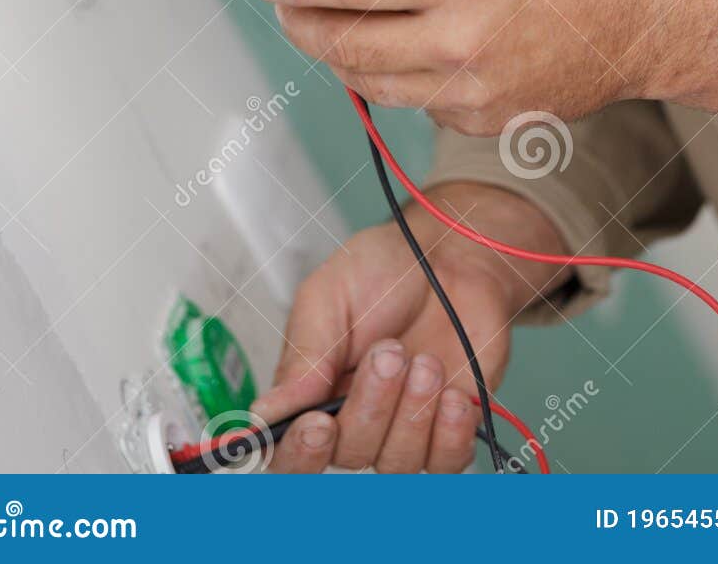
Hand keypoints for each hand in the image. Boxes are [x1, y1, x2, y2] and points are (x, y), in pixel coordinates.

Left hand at [251, 0, 651, 135]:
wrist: (639, 22)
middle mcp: (463, 43)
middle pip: (347, 43)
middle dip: (298, 21)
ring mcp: (471, 91)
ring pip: (369, 80)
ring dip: (332, 51)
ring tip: (316, 21)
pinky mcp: (479, 119)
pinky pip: (410, 99)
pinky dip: (388, 72)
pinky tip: (390, 42)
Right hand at [255, 180, 568, 472]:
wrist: (452, 254)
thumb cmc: (387, 269)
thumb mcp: (329, 295)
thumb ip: (304, 355)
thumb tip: (265, 413)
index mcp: (313, 391)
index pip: (290, 454)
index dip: (299, 453)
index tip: (318, 424)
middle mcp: (356, 417)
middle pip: (348, 454)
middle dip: (370, 406)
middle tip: (389, 353)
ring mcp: (404, 427)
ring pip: (396, 463)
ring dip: (412, 412)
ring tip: (425, 361)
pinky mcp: (449, 430)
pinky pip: (446, 463)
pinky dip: (450, 433)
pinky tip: (452, 395)